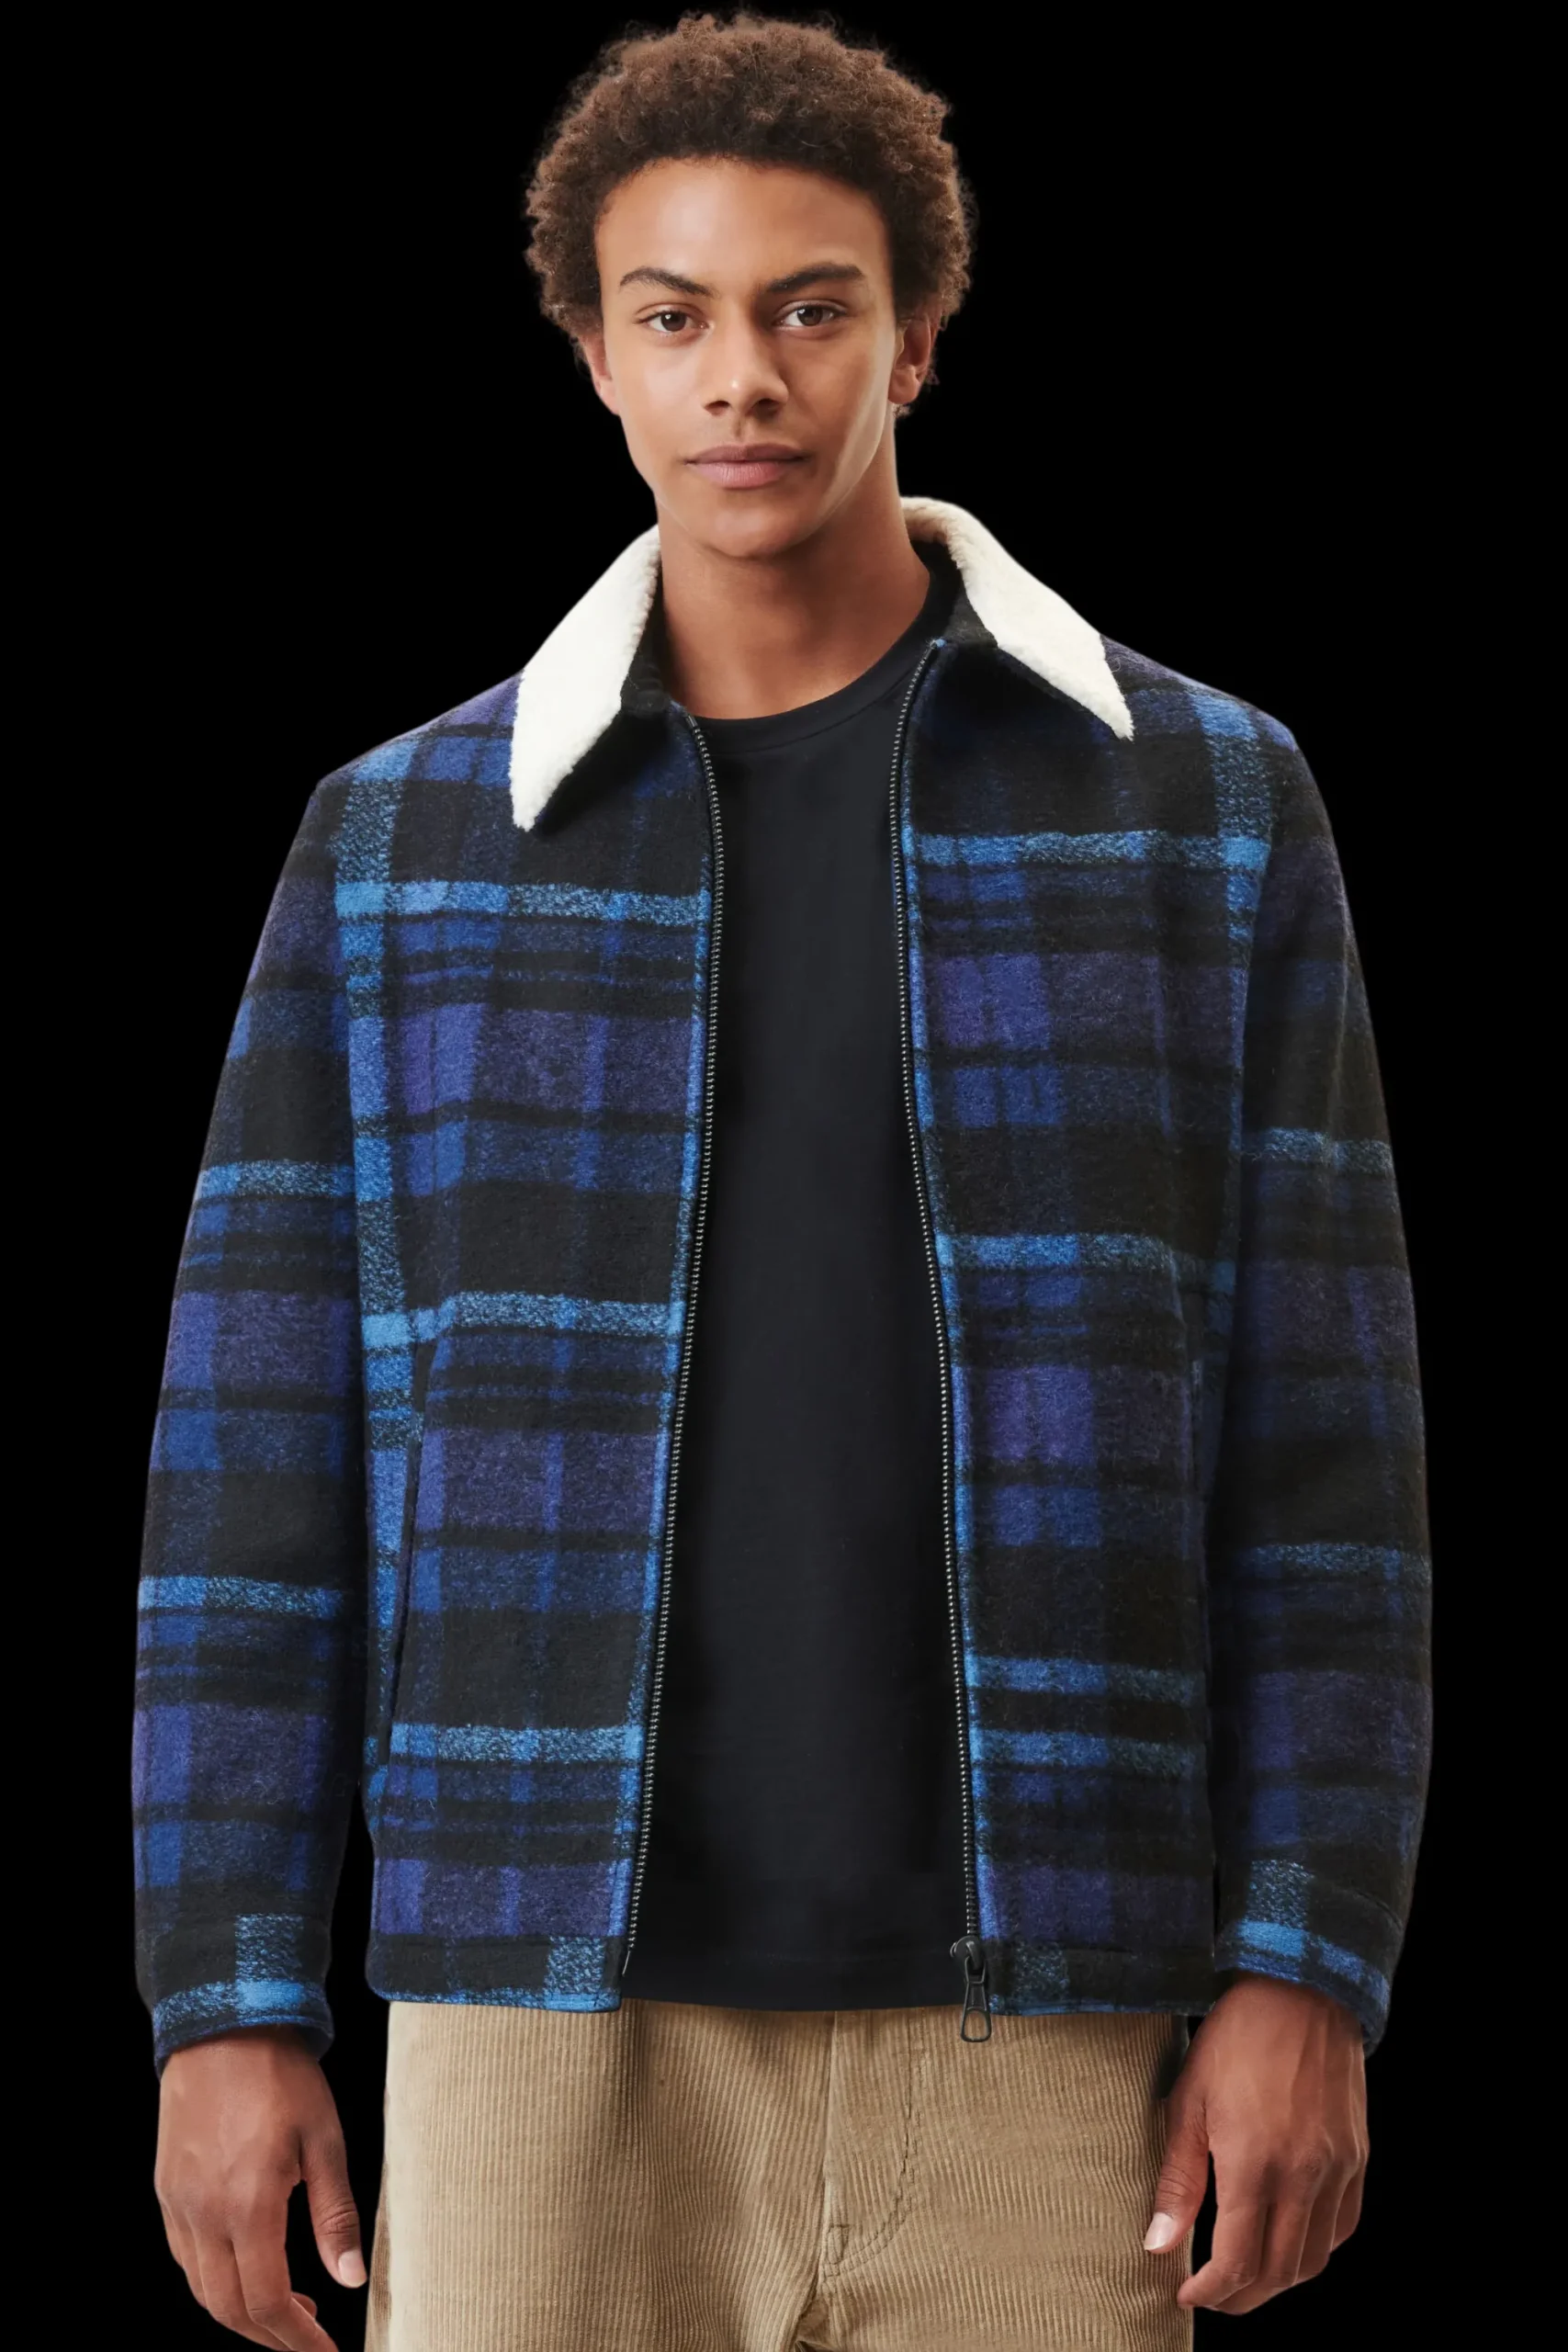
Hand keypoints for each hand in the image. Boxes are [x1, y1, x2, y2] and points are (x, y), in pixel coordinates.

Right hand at [155, 2025, 364, 2347]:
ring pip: (202, 2291)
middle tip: (310, 2340)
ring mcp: (177, 2205)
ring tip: (289, 2309)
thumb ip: (335, 2215)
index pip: (268, 2302)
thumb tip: (350, 2279)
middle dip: (271, 2338)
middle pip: (229, 2310)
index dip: (298, 2340)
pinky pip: (185, 2259)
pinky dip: (215, 2283)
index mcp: (247, 2205)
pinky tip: (248, 2271)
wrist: (224, 2023)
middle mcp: (203, 2214)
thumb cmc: (281, 2074)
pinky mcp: (166, 2191)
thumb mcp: (325, 2139)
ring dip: (242, 2315)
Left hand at [1144, 1973, 1367, 2314]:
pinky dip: (1315, 2248)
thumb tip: (1159, 2245)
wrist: (1300, 1990)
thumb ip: (1177, 2181)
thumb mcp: (1188, 2100)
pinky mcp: (1356, 2157)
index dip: (1210, 2291)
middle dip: (1242, 2297)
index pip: (1237, 2262)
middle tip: (1213, 2295)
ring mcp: (1336, 2168)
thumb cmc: (1236, 2038)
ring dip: (1279, 2279)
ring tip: (1247, 2275)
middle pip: (1278, 2272)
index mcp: (1254, 2164)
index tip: (1187, 2293)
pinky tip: (1289, 2239)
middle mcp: (1303, 2175)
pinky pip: (1342, 2226)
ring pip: (1315, 2258)